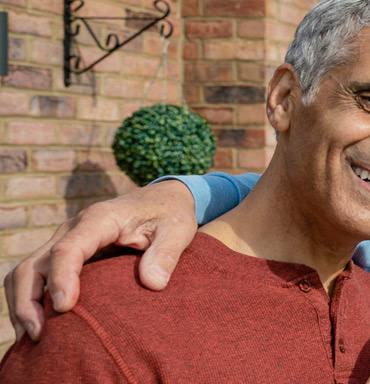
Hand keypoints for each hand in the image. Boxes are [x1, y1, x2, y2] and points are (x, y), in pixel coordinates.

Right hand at [4, 180, 196, 340]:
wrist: (161, 200)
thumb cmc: (169, 215)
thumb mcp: (178, 229)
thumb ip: (167, 254)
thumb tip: (152, 283)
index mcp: (99, 219)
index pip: (67, 249)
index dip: (62, 278)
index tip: (65, 307)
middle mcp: (73, 229)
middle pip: (33, 264)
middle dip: (28, 300)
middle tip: (40, 335)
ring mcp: (64, 241)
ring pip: (26, 272)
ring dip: (22, 304)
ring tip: (33, 338)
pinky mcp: (65, 253)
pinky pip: (36, 276)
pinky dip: (30, 300)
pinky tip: (40, 326)